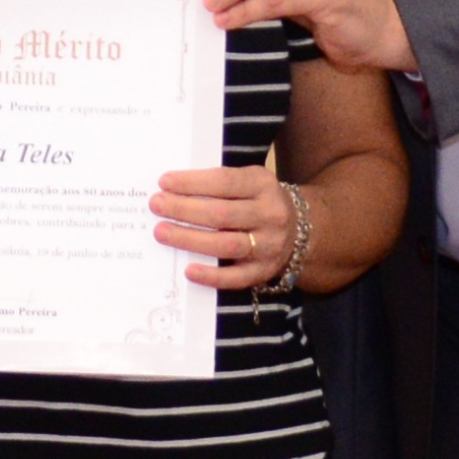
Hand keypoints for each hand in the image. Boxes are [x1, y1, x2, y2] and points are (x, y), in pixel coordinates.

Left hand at [153, 166, 292, 290]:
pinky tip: (189, 270)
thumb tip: (171, 189)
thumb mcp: (248, 181)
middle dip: (184, 209)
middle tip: (156, 205)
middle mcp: (270, 215)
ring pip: (226, 244)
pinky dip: (212, 275)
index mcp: (263, 185)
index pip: (225, 181)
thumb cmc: (258, 200)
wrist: (302, 228)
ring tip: (161, 232)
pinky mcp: (264, 271)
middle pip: (222, 214)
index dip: (193, 182)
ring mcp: (269, 245)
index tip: (164, 182)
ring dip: (190, 239)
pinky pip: (236, 277)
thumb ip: (218, 183)